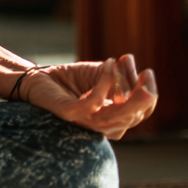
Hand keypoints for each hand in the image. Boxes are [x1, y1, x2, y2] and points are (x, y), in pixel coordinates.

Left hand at [21, 54, 157, 139]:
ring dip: (130, 94)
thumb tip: (131, 62)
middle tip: (147, 74)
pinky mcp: (70, 114)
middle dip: (144, 97)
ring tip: (138, 74)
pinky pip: (92, 104)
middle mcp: (102, 125)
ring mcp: (86, 122)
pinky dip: (104, 85)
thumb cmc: (71, 79)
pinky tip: (109, 65)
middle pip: (132, 117)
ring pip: (116, 116)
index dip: (149, 96)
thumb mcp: (101, 74)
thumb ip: (119, 73)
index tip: (148, 72)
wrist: (37, 78)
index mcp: (113, 119)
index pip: (140, 114)